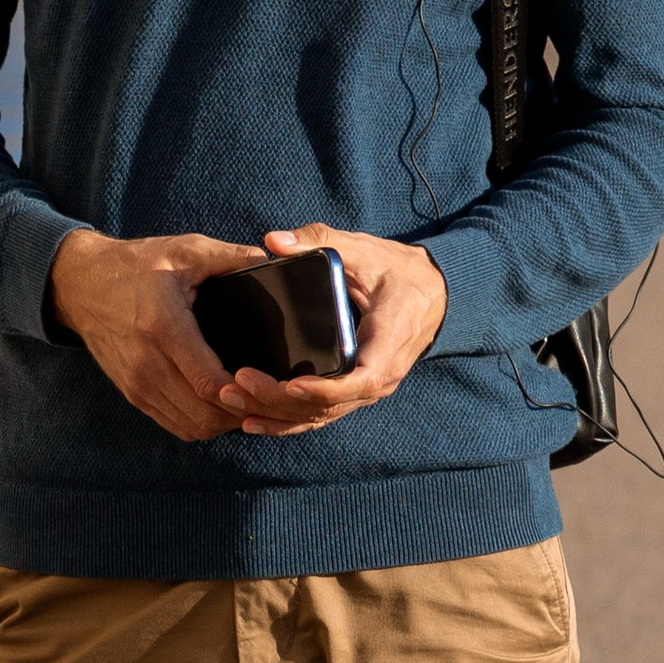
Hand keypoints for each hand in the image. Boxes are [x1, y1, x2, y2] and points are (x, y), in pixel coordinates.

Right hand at [47, 225, 268, 443]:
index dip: (245, 393)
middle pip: (206, 414)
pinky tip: (220, 406)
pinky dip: (203, 424)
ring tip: (248, 402)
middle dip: (243, 412)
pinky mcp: (133, 394)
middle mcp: (148, 364)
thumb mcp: (182, 249)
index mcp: (164, 327)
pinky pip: (175, 425)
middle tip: (267, 396)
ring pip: (193, 427)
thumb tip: (268, 258)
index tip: (268, 385)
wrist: (80, 284)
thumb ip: (227, 256)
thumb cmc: (134, 265)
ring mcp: (138, 384)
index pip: (210, 382)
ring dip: (224, 422)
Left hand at [208, 224, 446, 435]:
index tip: (289, 384)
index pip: (358, 381)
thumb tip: (274, 241)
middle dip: (278, 400)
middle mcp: (379, 377)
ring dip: (274, 415)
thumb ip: (319, 241)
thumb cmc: (398, 272)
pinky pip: (319, 416)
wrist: (431, 295)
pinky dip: (286, 421)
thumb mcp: (364, 250)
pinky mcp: (353, 393)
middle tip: (237, 383)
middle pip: (327, 406)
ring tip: (232, 400)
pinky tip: (252, 421)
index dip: (324, 390)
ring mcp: (366, 390)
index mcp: (388, 345)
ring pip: (318, 417)